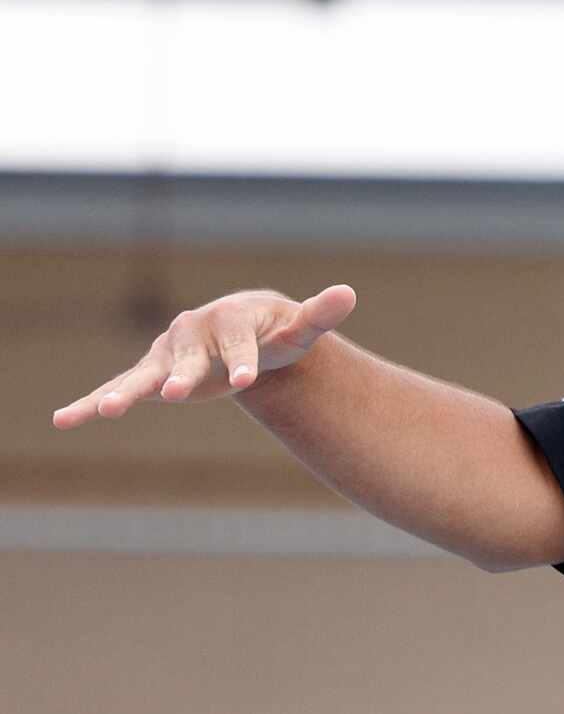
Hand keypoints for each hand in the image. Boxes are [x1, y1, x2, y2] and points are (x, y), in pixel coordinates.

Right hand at [52, 285, 356, 427]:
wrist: (247, 332)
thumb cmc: (277, 334)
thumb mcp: (298, 330)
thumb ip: (319, 316)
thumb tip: (348, 293)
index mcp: (230, 319)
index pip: (238, 342)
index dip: (242, 359)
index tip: (246, 379)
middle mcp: (193, 332)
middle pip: (188, 358)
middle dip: (182, 375)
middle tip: (174, 394)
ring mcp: (167, 353)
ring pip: (144, 374)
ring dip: (125, 391)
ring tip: (107, 410)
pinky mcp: (152, 372)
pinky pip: (120, 387)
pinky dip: (91, 402)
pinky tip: (64, 419)